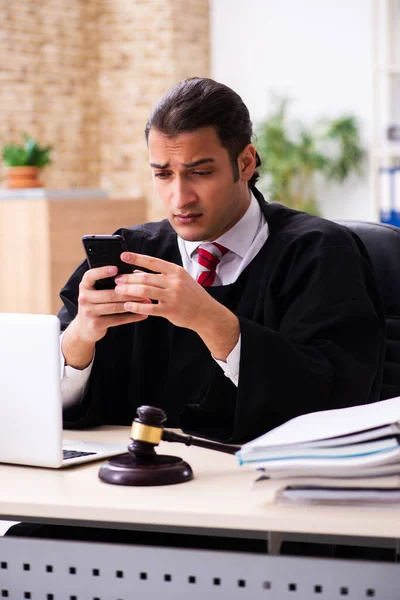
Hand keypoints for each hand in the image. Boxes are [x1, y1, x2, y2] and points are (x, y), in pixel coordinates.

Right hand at [62, 264, 150, 368]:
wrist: (84, 328)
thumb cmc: (96, 304)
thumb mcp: (96, 292)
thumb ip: (107, 283)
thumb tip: (132, 273)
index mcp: (84, 286)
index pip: (91, 276)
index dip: (103, 272)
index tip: (116, 268)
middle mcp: (84, 298)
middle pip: (109, 294)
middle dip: (129, 292)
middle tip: (145, 289)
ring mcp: (89, 312)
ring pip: (115, 307)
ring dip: (133, 304)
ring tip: (147, 301)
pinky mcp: (96, 324)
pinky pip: (117, 320)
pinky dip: (132, 317)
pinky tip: (143, 314)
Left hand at [115, 252, 239, 359]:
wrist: (206, 313)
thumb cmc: (191, 295)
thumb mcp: (179, 280)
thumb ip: (159, 275)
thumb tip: (137, 271)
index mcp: (176, 271)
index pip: (153, 261)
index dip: (137, 258)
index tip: (123, 256)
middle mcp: (175, 282)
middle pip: (145, 277)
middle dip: (128, 278)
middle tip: (116, 279)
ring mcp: (173, 296)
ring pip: (145, 291)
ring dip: (129, 291)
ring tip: (118, 290)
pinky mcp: (171, 311)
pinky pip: (150, 308)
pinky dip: (136, 306)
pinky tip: (127, 306)